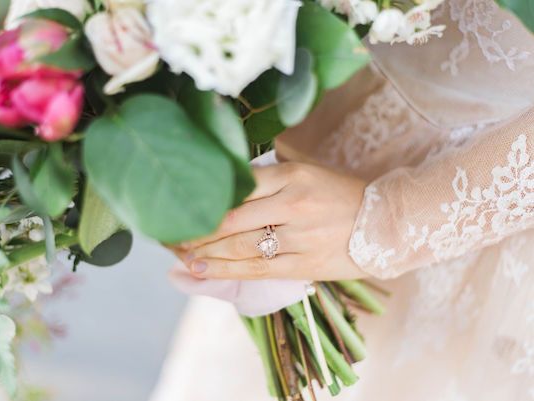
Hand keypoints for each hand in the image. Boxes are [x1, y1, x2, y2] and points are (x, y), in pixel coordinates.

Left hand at [176, 162, 368, 280]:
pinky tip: (203, 271)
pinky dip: (227, 271)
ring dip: (205, 253)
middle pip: (231, 218)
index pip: (237, 188)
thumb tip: (227, 185)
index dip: (205, 201)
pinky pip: (258, 269)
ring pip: (240, 246)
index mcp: (292, 175)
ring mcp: (300, 236)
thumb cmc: (342, 194)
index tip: (182, 207)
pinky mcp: (305, 264)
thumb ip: (270, 177)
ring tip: (180, 256)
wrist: (389, 222)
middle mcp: (293, 203)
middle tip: (169, 237)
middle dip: (196, 230)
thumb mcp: (308, 171)